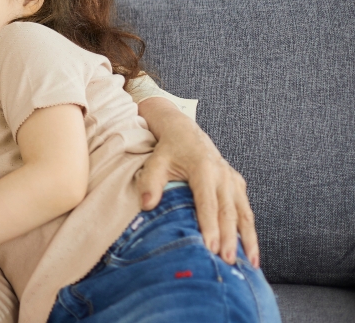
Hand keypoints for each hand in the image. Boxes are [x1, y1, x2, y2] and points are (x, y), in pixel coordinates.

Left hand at [135, 103, 258, 266]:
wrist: (185, 133)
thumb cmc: (168, 150)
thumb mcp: (155, 163)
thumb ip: (150, 183)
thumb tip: (146, 206)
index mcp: (203, 169)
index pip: (207, 203)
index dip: (210, 226)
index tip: (211, 247)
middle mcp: (223, 175)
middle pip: (228, 211)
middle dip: (230, 238)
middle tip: (228, 261)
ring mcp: (233, 180)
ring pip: (244, 213)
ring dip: (248, 239)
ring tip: (251, 263)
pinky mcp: (238, 184)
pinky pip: (246, 211)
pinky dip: (250, 231)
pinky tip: (251, 251)